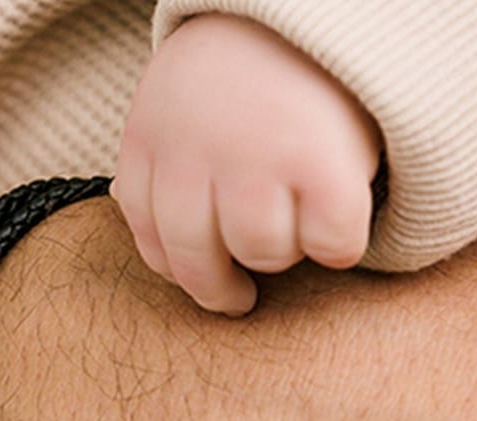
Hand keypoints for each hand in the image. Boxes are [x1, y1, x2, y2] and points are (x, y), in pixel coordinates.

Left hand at [113, 13, 380, 314]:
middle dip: (220, 290)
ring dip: (285, 249)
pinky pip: (331, 245)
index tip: (201, 277)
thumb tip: (135, 219)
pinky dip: (341, 244)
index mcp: (149, 136)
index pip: (150, 238)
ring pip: (266, 254)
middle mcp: (195, 150)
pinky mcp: (323, 165)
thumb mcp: (182, 101)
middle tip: (239, 298)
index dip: (177, 269)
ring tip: (296, 216)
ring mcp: (257, 157)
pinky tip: (338, 216)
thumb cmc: (249, 64)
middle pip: (198, 264)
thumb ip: (162, 158)